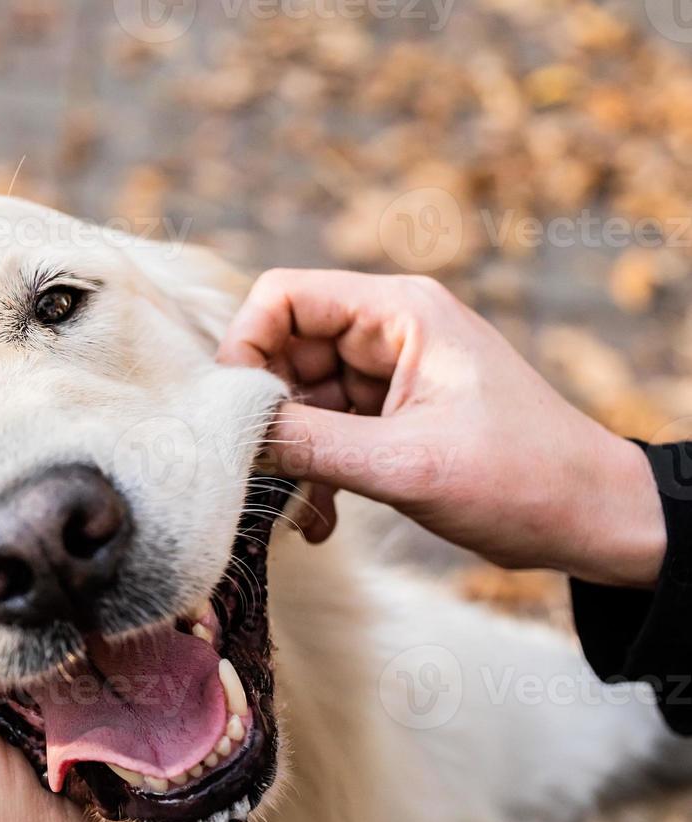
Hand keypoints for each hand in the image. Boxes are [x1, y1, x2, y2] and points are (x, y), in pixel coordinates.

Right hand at [219, 270, 665, 588]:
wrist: (592, 519)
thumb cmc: (521, 480)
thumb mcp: (406, 464)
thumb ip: (312, 443)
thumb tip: (233, 433)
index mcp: (399, 313)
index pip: (284, 296)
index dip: (245, 346)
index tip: (233, 413)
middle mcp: (389, 332)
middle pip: (284, 349)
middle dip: (268, 413)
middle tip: (261, 471)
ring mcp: (389, 375)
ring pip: (299, 398)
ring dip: (292, 455)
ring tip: (299, 510)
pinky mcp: (390, 417)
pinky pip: (325, 431)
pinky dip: (315, 473)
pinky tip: (320, 521)